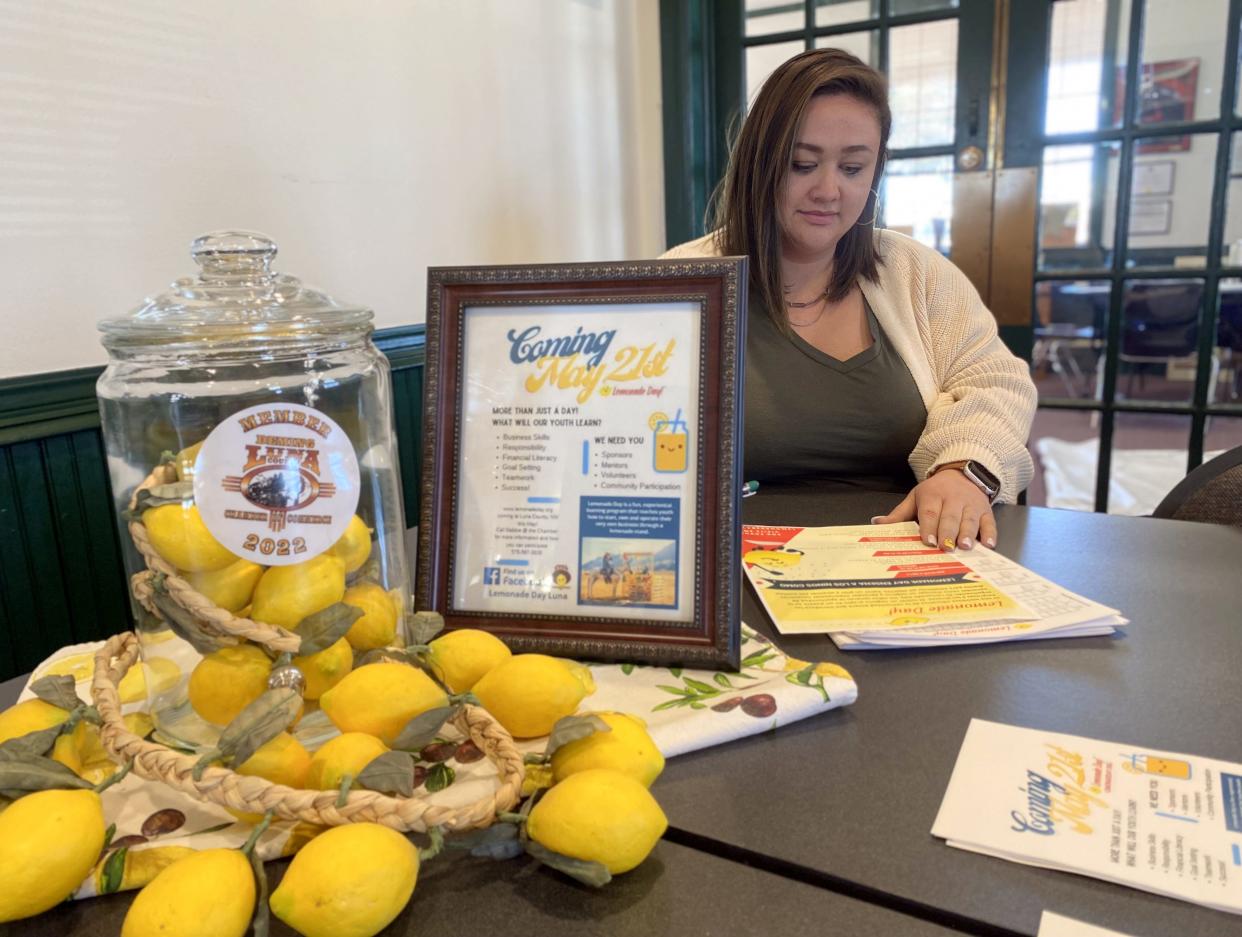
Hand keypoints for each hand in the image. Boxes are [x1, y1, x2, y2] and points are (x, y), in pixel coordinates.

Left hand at [871, 469, 995, 550]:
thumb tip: (876, 523)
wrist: (962, 473)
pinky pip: (989, 522)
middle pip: (950, 517)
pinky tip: (988, 544)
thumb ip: (899, 513)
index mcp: (932, 495)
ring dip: (968, 533)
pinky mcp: (986, 510)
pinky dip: (990, 533)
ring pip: (970, 520)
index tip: (927, 541)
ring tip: (965, 546)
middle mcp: (953, 499)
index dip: (929, 527)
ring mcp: (971, 504)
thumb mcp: (915, 497)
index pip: (930, 512)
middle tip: (945, 547)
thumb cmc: (935, 491)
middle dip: (947, 533)